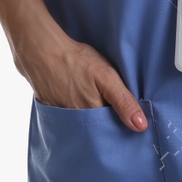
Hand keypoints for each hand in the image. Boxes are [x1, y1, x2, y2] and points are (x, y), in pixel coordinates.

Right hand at [15, 27, 147, 131]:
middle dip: (103, 126)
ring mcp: (60, 116)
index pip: (110, 130)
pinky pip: (64, 118)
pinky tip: (74, 99)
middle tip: (108, 111)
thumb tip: (141, 127)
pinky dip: (71, 113)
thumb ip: (124, 101)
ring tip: (90, 104)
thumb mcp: (106, 77)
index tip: (127, 123)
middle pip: (94, 131)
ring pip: (79, 125)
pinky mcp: (49, 108)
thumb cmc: (76, 61)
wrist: (40, 50)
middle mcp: (75, 122)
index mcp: (92, 116)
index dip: (119, 126)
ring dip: (86, 120)